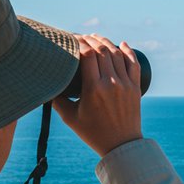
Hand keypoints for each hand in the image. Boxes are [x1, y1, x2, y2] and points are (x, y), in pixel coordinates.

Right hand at [53, 34, 143, 155]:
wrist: (121, 146)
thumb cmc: (94, 133)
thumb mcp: (70, 118)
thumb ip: (57, 101)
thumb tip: (47, 86)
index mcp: (94, 89)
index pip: (87, 55)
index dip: (79, 44)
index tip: (73, 40)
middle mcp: (111, 83)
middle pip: (101, 50)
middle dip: (90, 40)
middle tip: (82, 37)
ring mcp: (125, 84)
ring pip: (117, 54)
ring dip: (106, 42)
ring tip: (96, 38)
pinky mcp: (135, 87)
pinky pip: (133, 63)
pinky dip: (128, 51)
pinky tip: (122, 44)